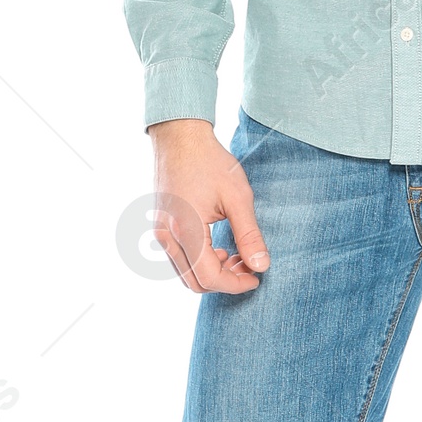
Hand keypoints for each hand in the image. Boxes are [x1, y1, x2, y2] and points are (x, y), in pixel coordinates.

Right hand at [147, 119, 269, 294]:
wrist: (179, 137)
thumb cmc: (210, 162)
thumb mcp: (237, 197)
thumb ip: (249, 235)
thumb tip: (262, 266)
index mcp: (186, 230)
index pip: (210, 278)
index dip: (236, 284)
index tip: (257, 276)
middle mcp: (166, 237)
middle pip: (195, 283)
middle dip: (225, 281)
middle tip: (249, 265)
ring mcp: (160, 233)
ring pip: (185, 274)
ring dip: (212, 273)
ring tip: (236, 254)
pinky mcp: (160, 228)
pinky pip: (179, 259)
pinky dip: (200, 262)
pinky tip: (219, 246)